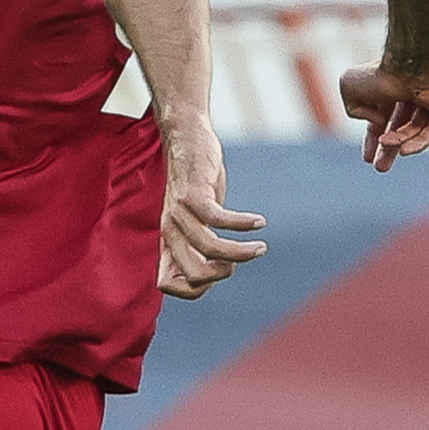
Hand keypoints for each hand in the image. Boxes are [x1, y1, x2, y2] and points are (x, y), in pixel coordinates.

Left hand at [155, 115, 267, 298]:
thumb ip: (201, 242)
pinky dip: (242, 224)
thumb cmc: (196, 183)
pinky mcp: (194, 193)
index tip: (218, 273)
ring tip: (261, 247)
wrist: (186, 139)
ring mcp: (180, 212)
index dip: (194, 290)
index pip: (167, 284)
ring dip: (241, 253)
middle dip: (223, 274)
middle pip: (193, 273)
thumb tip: (221, 267)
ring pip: (210, 248)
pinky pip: (218, 219)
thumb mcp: (195, 219)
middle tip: (242, 259)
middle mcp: (170, 230)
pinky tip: (259, 222)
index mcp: (168, 242)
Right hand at [337, 63, 428, 169]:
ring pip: (417, 130)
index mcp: (392, 87)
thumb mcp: (349, 88)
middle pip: (404, 128)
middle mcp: (414, 93)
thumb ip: (354, 110)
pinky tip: (404, 151)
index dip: (374, 139)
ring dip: (399, 141)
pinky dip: (419, 142)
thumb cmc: (380, 73)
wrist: (412, 63)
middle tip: (380, 168)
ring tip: (387, 146)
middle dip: (390, 149)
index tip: (367, 158)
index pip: (384, 118)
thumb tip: (376, 123)